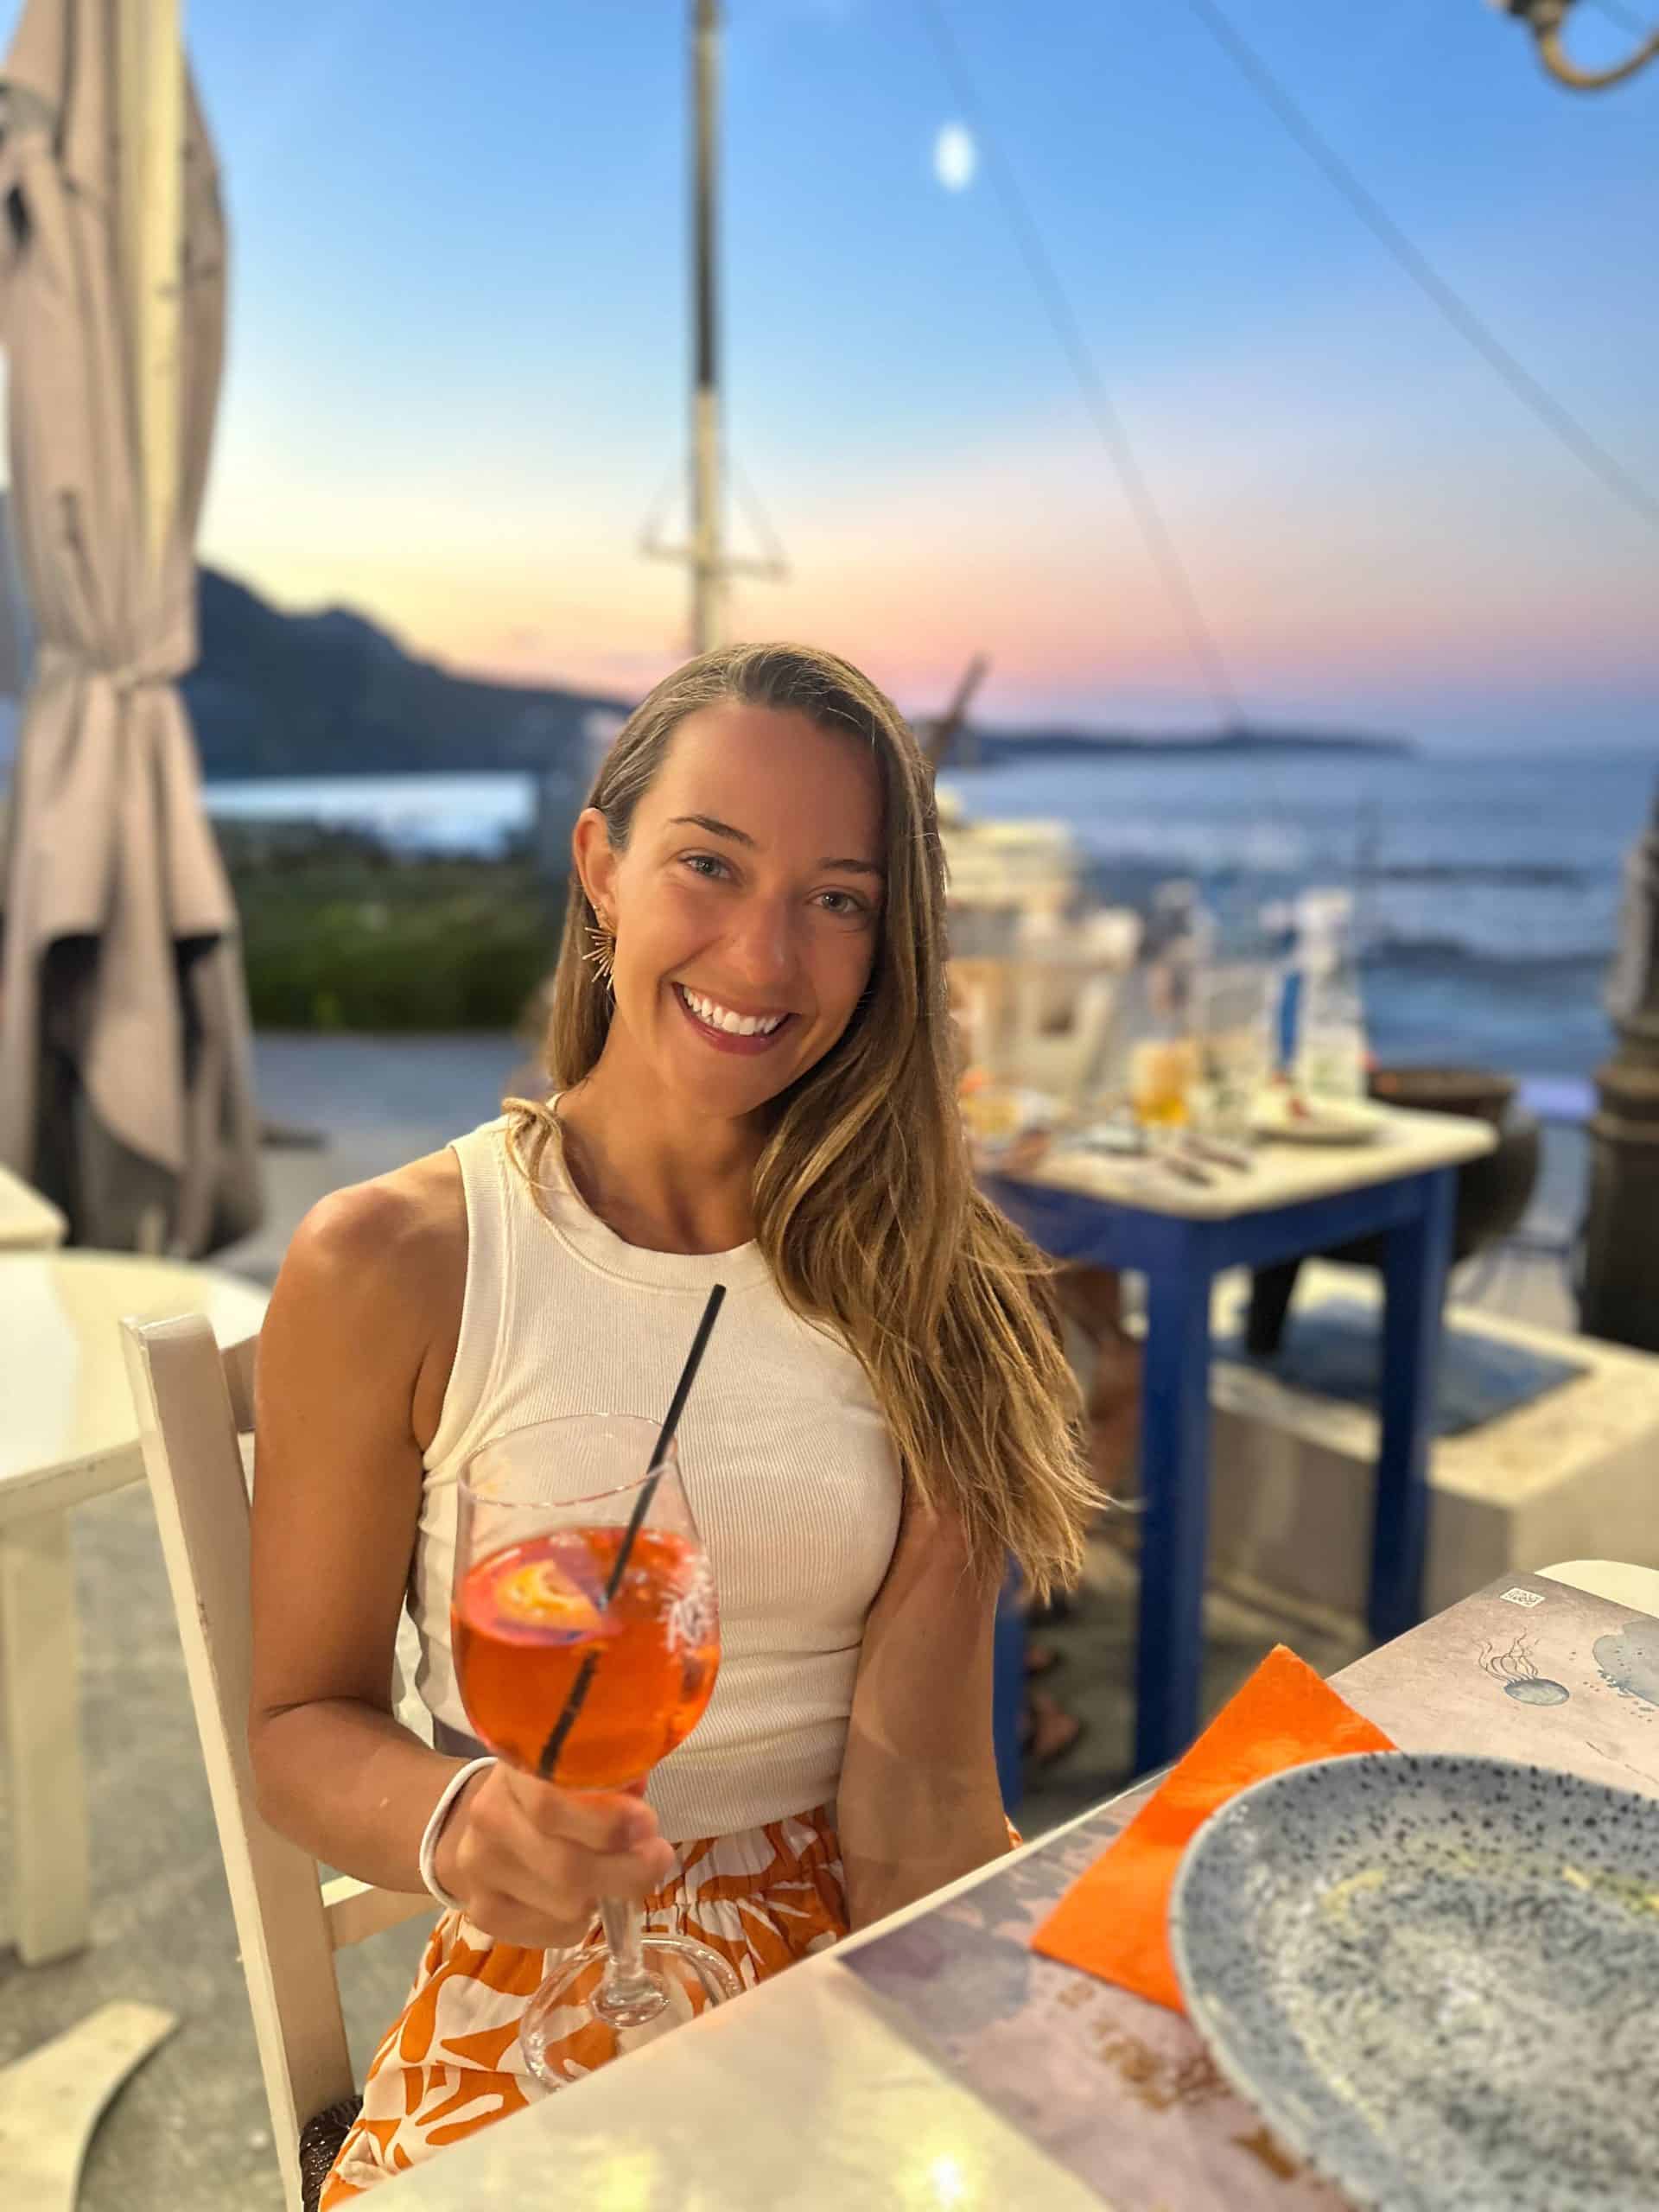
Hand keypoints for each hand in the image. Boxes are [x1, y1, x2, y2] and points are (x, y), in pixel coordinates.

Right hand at [433, 1762, 676, 1946]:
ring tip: (617, 1875)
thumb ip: (613, 1782)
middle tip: (657, 1860)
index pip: (550, 1803)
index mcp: (515, 1767)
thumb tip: (641, 1824)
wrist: (499, 1816)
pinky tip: (585, 1899)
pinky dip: (582, 1922)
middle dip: (625, 1870)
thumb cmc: (561, 1786)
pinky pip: (552, 1932)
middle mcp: (488, 1817)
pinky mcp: (483, 1911)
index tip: (648, 1826)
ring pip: (563, 1906)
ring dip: (604, 1896)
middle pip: (564, 1866)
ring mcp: (479, 1869)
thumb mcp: (584, 1764)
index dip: (605, 1822)